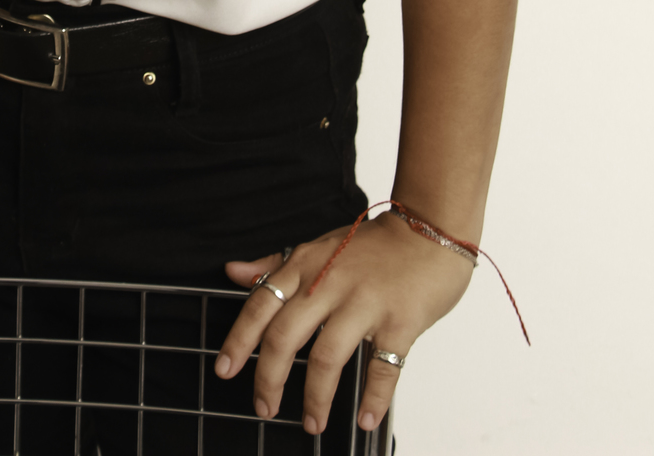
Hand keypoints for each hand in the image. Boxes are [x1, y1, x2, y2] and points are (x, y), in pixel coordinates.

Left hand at [216, 212, 472, 434]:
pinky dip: (373, 399)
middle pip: (286, 337)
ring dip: (316, 398)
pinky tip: (365, 419)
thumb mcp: (318, 246)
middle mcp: (329, 283)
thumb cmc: (372, 244)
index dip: (239, 340)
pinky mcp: (400, 322)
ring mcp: (365, 303)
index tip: (224, 371)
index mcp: (305, 265)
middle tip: (263, 408)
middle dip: (269, 379)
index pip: (261, 304)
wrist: (429, 230)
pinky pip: (383, 368)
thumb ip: (274, 264)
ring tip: (312, 423)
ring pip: (327, 357)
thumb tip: (232, 272)